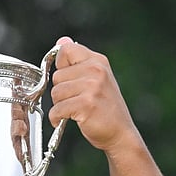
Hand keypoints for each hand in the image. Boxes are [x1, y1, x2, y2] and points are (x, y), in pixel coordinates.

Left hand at [48, 37, 138, 154]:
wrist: (120, 134)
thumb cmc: (106, 109)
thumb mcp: (95, 79)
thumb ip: (78, 61)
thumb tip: (62, 41)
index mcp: (98, 61)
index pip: (66, 50)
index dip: (61, 65)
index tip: (68, 79)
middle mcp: (96, 71)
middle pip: (57, 75)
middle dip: (61, 91)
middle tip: (76, 101)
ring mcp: (92, 87)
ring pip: (55, 93)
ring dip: (60, 105)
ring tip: (75, 111)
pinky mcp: (86, 104)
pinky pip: (57, 109)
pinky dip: (57, 118)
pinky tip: (67, 120)